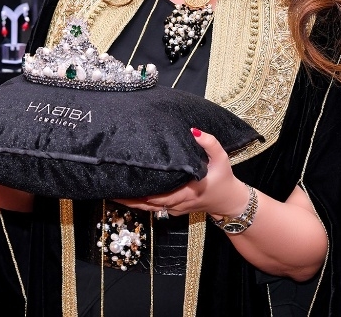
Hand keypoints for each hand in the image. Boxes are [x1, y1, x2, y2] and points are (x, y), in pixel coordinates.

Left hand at [114, 128, 248, 218]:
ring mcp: (175, 209)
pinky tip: (127, 196)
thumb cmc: (224, 178)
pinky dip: (140, 203)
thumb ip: (209, 143)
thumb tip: (193, 130)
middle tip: (110, 188)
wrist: (230, 202)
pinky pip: (154, 208)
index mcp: (188, 191)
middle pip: (149, 204)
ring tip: (112, 192)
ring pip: (149, 208)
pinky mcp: (174, 209)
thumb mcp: (221, 158)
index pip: (160, 195)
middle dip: (129, 198)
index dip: (142, 193)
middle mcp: (179, 203)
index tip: (126, 184)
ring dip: (132, 202)